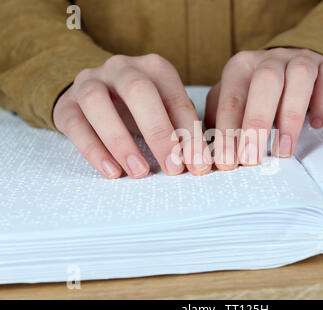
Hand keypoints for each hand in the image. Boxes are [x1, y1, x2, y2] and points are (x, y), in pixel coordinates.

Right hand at [54, 54, 211, 178]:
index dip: (189, 134)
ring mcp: (89, 82)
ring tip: (140, 171)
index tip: (198, 165)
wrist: (96, 93)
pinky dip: (93, 150)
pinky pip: (75, 125)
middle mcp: (121, 68)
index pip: (175, 99)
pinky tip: (112, 172)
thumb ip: (180, 130)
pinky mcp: (66, 104)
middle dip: (159, 132)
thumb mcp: (165, 110)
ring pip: (98, 103)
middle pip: (138, 91)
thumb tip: (198, 162)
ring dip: (121, 141)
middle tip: (173, 168)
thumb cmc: (140, 107)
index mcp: (154, 68)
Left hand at [205, 48, 322, 169]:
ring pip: (299, 78)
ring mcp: (301, 60)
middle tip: (252, 159)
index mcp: (241, 67)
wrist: (297, 67)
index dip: (228, 132)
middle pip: (264, 82)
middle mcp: (270, 59)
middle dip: (256, 122)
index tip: (226, 162)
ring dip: (291, 116)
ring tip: (284, 150)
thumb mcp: (235, 101)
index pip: (232, 99)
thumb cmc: (260, 94)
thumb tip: (208, 153)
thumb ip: (221, 121)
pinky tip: (316, 124)